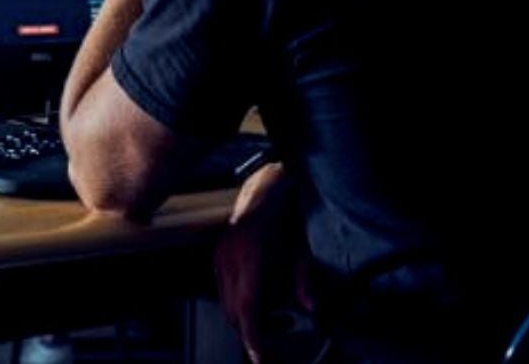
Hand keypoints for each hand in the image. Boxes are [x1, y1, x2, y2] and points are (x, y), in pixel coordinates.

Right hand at [215, 161, 295, 362]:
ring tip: (278, 312)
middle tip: (284, 328)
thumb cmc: (285, 210)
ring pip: (228, 304)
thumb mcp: (302, 245)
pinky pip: (225, 290)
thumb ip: (304, 278)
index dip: (253, 337)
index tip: (260, 357)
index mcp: (250, 256)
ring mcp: (220, 256)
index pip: (247, 308)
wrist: (264, 182)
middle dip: (256, 330)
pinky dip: (242, 300)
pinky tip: (263, 294)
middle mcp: (229, 259)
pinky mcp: (218, 255)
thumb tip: (310, 308)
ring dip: (249, 316)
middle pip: (234, 312)